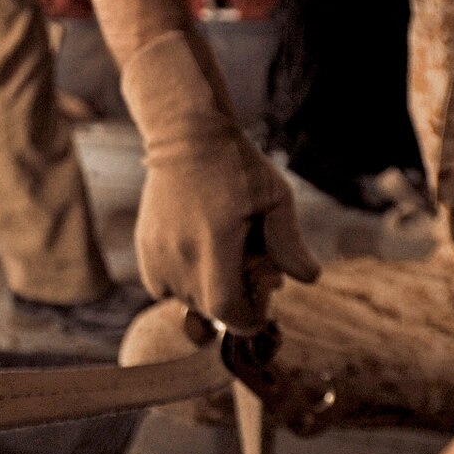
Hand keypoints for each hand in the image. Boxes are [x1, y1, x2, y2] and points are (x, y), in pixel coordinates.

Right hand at [122, 29, 316, 331]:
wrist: (186, 136)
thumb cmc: (237, 165)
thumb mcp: (276, 198)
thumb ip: (289, 242)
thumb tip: (308, 279)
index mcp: (214, 244)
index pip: (226, 310)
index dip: (248, 317)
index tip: (263, 299)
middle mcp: (179, 255)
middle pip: (209, 310)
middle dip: (235, 300)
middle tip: (252, 265)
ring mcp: (157, 254)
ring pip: (185, 301)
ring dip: (208, 291)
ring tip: (225, 256)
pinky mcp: (144, 248)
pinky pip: (161, 288)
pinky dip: (182, 284)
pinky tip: (199, 255)